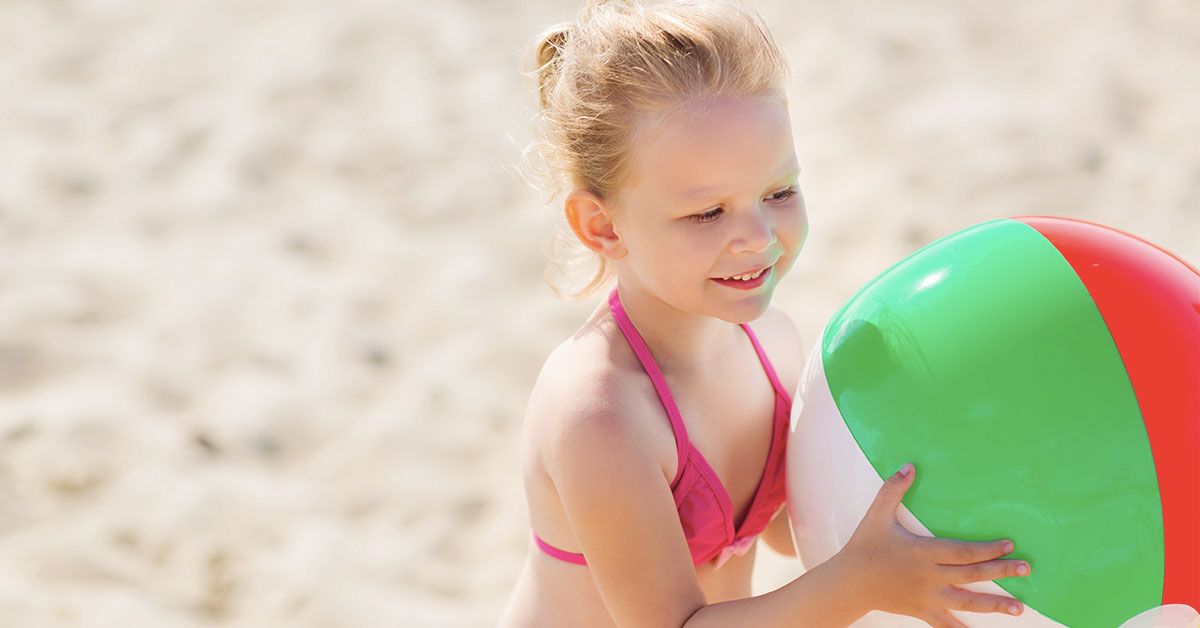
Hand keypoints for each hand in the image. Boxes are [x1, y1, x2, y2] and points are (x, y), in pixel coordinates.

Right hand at [835, 462, 1031, 627]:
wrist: (849, 582)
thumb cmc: (864, 547)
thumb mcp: (877, 515)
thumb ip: (893, 489)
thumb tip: (909, 466)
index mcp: (923, 552)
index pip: (962, 552)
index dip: (987, 549)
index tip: (1009, 545)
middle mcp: (929, 576)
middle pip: (972, 575)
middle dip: (1001, 572)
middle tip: (1026, 569)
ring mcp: (927, 596)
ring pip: (966, 602)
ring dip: (994, 604)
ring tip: (1019, 607)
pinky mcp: (922, 610)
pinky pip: (946, 622)